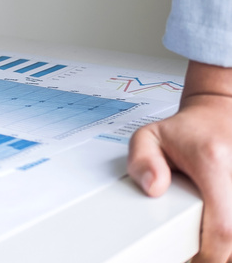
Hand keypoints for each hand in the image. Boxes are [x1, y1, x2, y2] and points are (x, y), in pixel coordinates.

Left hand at [128, 61, 231, 262]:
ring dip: (227, 248)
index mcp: (212, 162)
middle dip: (219, 255)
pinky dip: (231, 238)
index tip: (196, 259)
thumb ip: (141, 160)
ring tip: (208, 244)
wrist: (217, 117)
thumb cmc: (185, 131)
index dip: (211, 254)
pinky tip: (221, 238)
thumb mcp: (149, 136)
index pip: (224, 227)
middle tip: (197, 254)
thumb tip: (153, 187)